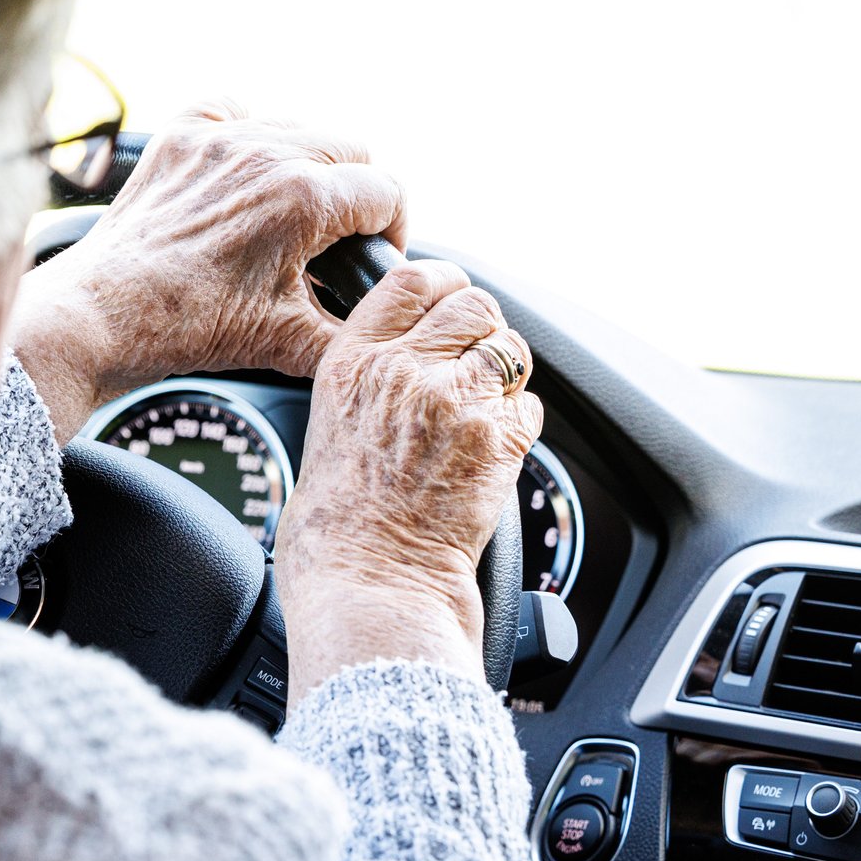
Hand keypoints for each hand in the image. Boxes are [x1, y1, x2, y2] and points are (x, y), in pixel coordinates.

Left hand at [12, 106, 405, 440]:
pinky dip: (245, 132)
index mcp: (303, 199)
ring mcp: (219, 140)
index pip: (386, 192)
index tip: (372, 255)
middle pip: (351, 150)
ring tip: (289, 214)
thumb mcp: (286, 341)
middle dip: (355, 195)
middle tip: (334, 240)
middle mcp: (265, 154)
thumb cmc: (188, 328)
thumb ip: (351, 332)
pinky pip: (231, 109)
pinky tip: (240, 171)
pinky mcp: (179, 138)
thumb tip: (383, 327)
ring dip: (306, 165)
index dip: (391, 230)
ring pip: (296, 128)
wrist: (102, 315)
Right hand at [273, 260, 541, 698]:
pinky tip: (492, 453)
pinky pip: (532, 407)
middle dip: (484, 329)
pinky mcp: (498, 438)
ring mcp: (454, 400)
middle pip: (474, 303)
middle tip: (478, 361)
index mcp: (353, 363)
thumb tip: (412, 355)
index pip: (410, 281)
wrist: (369, 580)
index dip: (443, 281)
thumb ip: (371, 379)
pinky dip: (521, 426)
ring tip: (486, 412)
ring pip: (511, 350)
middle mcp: (404, 370)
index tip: (453, 294)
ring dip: (507, 376)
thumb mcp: (328, 425)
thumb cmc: (338, 526)